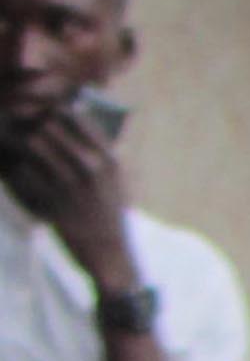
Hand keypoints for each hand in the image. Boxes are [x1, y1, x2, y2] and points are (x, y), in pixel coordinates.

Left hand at [1, 109, 134, 287]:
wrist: (106, 248)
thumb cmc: (110, 211)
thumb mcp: (118, 179)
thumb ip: (104, 151)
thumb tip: (82, 121)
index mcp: (109, 159)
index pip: (79, 119)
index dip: (60, 111)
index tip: (51, 114)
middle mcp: (89, 167)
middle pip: (51, 127)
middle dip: (38, 126)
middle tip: (33, 130)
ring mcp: (68, 182)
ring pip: (34, 144)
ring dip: (27, 144)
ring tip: (28, 150)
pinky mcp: (49, 198)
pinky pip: (24, 169)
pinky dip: (20, 167)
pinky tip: (25, 171)